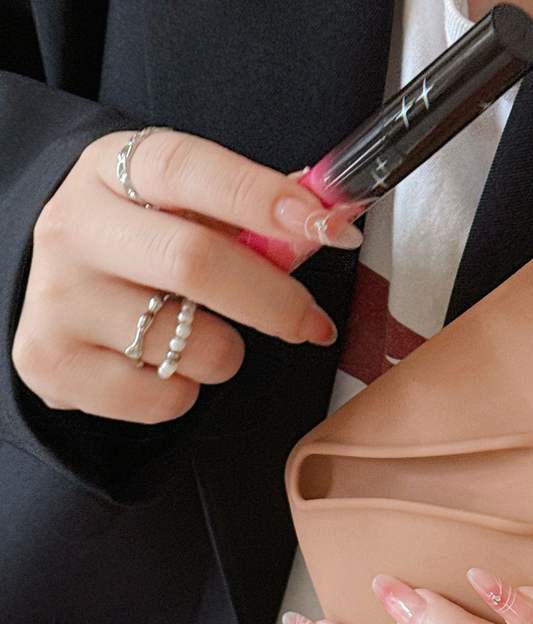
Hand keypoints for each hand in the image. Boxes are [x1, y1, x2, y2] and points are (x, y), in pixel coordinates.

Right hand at [13, 129, 361, 423]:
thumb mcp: (182, 211)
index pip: (187, 169)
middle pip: (194, 263)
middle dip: (275, 301)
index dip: (261, 197)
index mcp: (113, 170)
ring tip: (203, 337)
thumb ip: (248, 217)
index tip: (324, 226)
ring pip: (192, 345)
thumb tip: (330, 223)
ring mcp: (58, 298)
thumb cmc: (145, 250)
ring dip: (228, 354)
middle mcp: (75, 226)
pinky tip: (164, 367)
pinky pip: (166, 397)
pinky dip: (187, 392)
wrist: (62, 299)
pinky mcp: (53, 364)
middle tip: (313, 323)